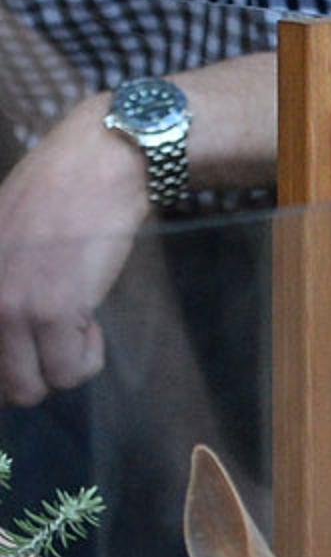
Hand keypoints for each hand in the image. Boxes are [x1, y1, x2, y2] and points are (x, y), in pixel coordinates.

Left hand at [0, 96, 148, 405]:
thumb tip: (12, 335)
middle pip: (3, 383)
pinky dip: (89, 357)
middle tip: (56, 341)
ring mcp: (11, 308)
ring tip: (76, 328)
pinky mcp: (54, 312)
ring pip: (34, 387)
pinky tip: (93, 322)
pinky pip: (71, 371)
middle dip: (34, 373)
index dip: (10, 367)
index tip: (33, 348)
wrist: (96, 169)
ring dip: (63, 367)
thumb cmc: (53, 196)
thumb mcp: (0, 240)